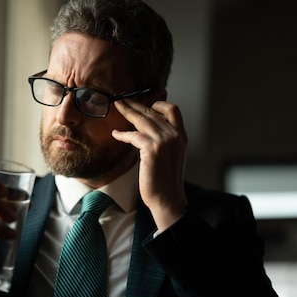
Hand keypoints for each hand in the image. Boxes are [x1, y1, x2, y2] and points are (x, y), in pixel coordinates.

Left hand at [112, 98, 187, 230]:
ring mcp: (163, 141)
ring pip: (142, 119)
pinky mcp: (151, 150)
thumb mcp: (170, 154)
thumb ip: (164, 139)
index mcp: (180, 135)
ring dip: (127, 110)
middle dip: (135, 103)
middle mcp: (174, 135)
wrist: (167, 198)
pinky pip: (133, 135)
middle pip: (152, 111)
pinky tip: (116, 134)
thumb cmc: (165, 179)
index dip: (157, 103)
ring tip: (117, 106)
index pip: (172, 109)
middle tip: (122, 98)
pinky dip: (122, 134)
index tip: (143, 102)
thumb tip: (147, 127)